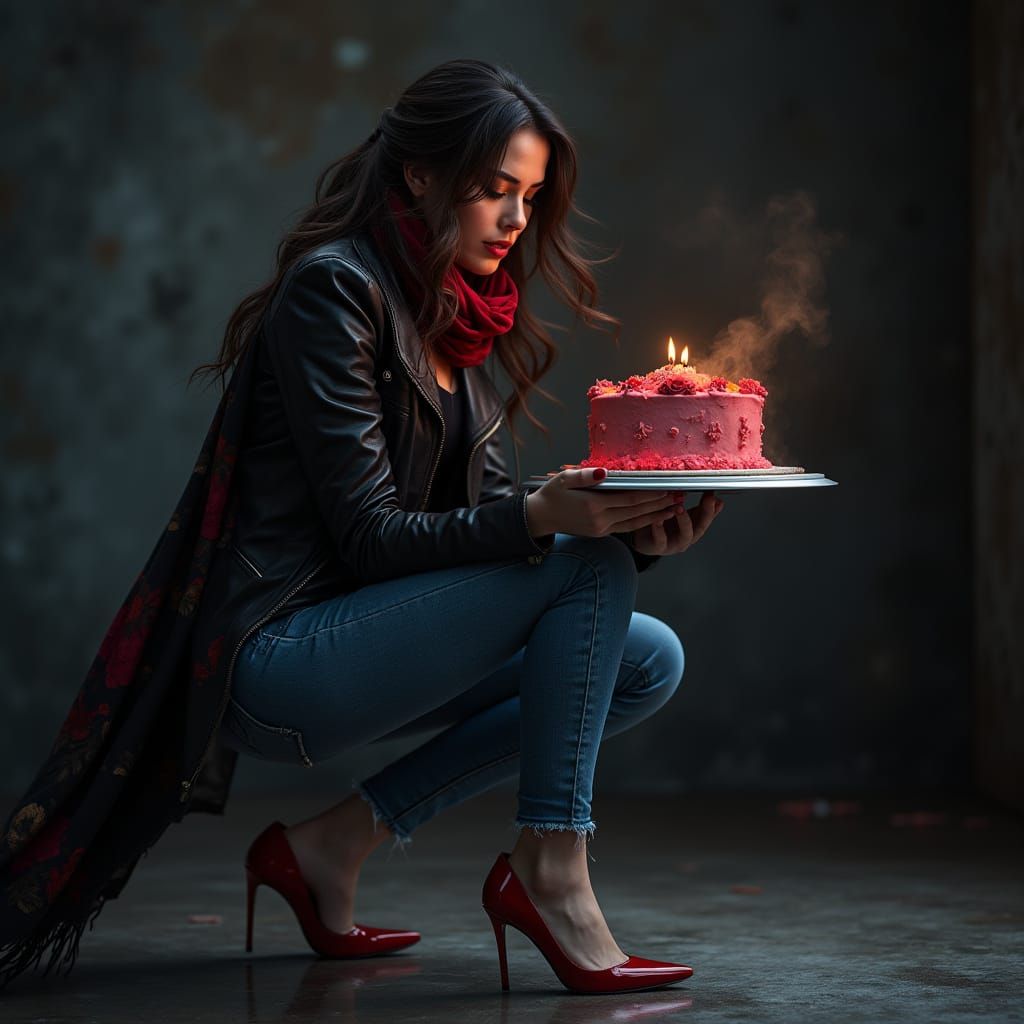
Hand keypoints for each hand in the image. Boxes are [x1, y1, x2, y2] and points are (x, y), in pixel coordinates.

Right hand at [525, 467, 686, 537]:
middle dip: (660, 504)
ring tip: (676, 508)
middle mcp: (601, 520)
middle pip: (637, 512)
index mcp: (594, 506)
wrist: (540, 517)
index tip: (667, 487)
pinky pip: (628, 527)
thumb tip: (605, 471)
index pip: (630, 499)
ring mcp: (602, 529)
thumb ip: (586, 475)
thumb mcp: (565, 479)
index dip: (651, 494)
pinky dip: (644, 522)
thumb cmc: (553, 493)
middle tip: (680, 496)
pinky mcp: (602, 533)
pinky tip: (656, 517)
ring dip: (657, 515)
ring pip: (635, 522)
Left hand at [628, 491, 723, 555]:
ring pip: (685, 535)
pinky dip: (660, 529)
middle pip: (701, 528)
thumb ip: (696, 507)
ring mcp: (674, 544)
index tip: (715, 495)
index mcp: (692, 528)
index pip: (707, 518)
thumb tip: (715, 498)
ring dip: (685, 521)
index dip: (713, 507)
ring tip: (680, 508)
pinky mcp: (658, 547)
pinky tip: (658, 519)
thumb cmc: (662, 525)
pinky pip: (661, 540)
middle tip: (707, 499)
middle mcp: (686, 538)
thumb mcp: (681, 514)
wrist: (641, 539)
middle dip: (706, 513)